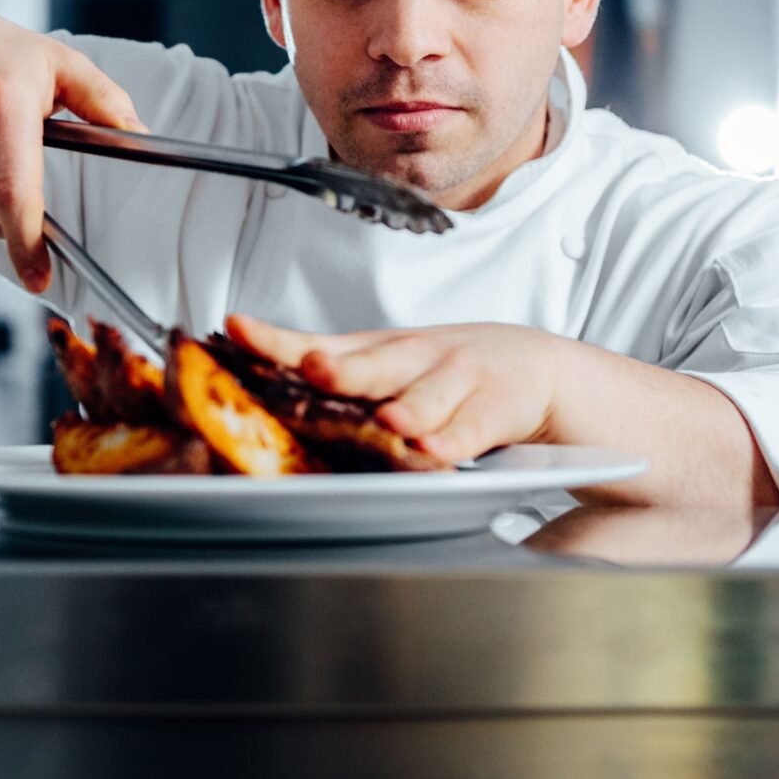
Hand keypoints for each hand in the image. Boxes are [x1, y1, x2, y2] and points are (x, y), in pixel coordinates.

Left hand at [224, 313, 565, 464]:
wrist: (540, 368)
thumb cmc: (455, 372)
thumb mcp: (396, 366)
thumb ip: (345, 381)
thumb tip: (269, 393)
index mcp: (381, 351)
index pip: (320, 343)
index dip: (277, 340)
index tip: (238, 329)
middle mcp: (415, 359)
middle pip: (374, 364)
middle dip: (342, 368)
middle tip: (316, 369)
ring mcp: (458, 380)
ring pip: (426, 397)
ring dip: (406, 409)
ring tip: (390, 421)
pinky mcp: (496, 407)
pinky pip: (472, 428)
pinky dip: (455, 439)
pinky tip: (438, 449)